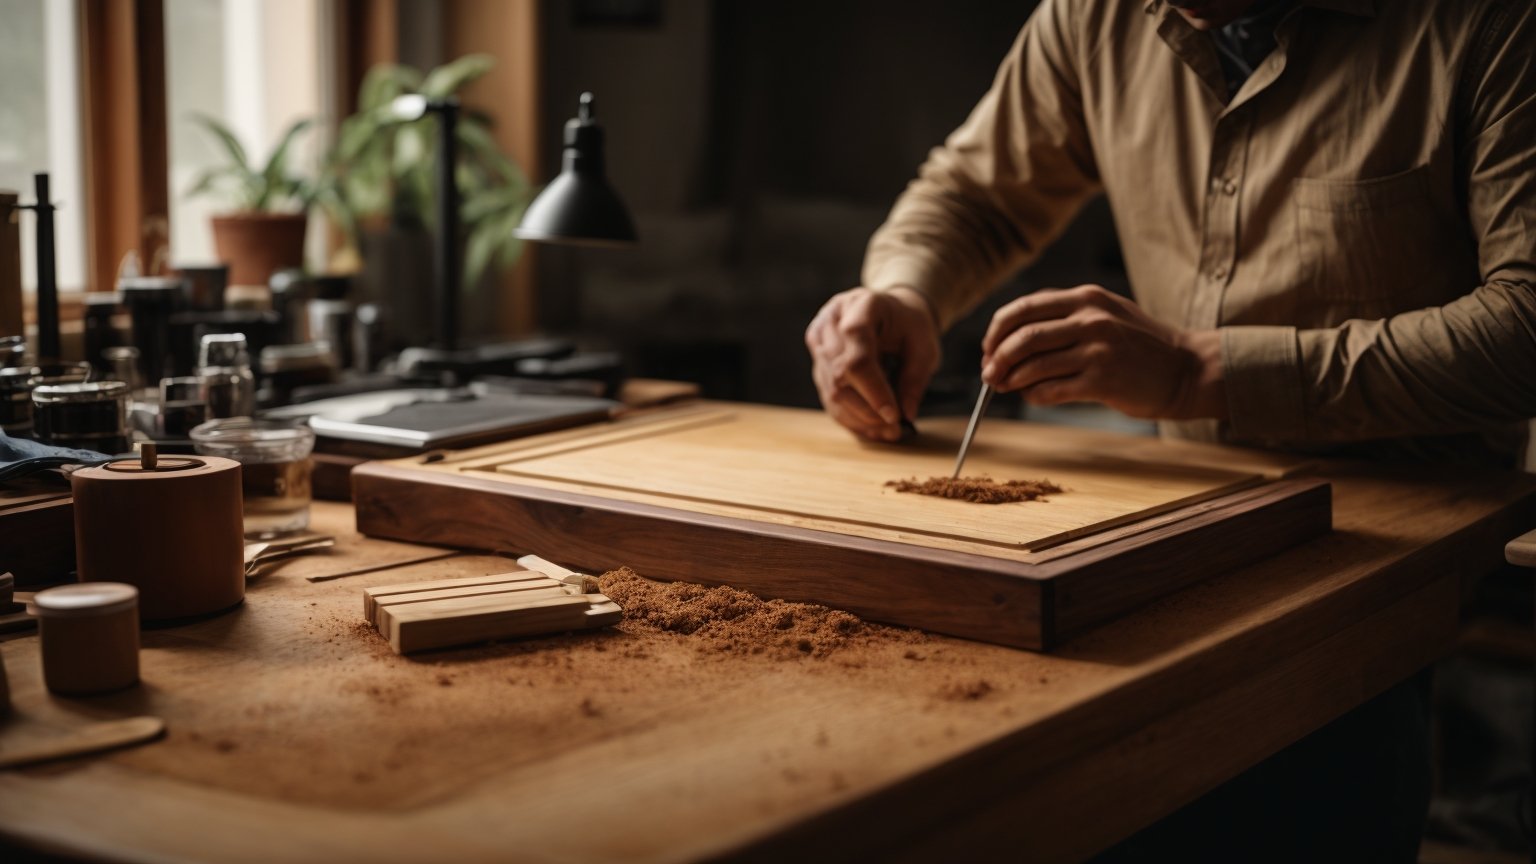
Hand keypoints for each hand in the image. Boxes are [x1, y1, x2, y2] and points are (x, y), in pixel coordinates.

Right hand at [806, 286, 941, 440]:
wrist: (890, 311)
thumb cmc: (908, 325)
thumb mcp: (924, 346)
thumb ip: (915, 379)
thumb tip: (905, 415)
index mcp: (862, 307)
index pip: (858, 357)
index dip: (874, 391)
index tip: (895, 415)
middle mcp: (832, 321)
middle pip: (841, 377)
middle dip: (868, 410)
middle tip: (895, 429)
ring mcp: (818, 340)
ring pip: (832, 391)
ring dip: (860, 418)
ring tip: (887, 432)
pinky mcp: (816, 360)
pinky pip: (829, 396)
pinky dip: (851, 417)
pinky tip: (871, 427)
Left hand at [980, 284, 1225, 419]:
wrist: (1187, 369)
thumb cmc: (1140, 346)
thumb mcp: (1105, 315)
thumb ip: (1064, 320)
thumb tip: (1012, 341)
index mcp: (1086, 298)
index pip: (1024, 308)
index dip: (998, 330)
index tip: (988, 348)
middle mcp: (1090, 319)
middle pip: (1023, 337)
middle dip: (997, 358)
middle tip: (989, 374)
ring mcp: (1098, 349)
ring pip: (1034, 364)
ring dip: (1012, 379)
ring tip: (1006, 387)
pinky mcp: (1103, 380)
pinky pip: (1052, 389)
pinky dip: (1034, 395)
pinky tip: (1034, 396)